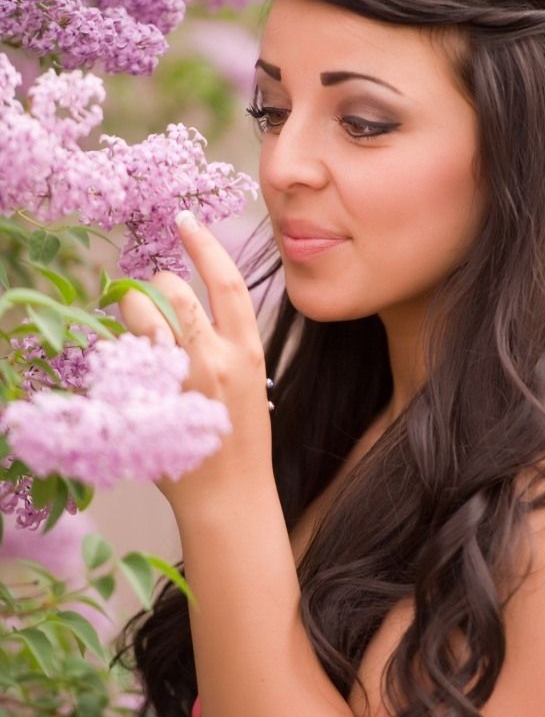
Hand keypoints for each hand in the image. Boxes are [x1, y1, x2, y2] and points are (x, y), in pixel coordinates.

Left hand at [119, 210, 271, 514]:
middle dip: (155, 284)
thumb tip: (195, 315)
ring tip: (131, 317)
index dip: (205, 245)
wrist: (230, 496)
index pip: (227, 282)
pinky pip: (126, 359)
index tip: (186, 220)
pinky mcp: (153, 402)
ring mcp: (182, 382)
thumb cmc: (241, 442)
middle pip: (175, 296)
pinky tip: (125, 363)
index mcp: (249, 352)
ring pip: (144, 320)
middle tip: (147, 287)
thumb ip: (228, 348)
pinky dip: (121, 352)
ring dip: (131, 310)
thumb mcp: (251, 386)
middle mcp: (216, 360)